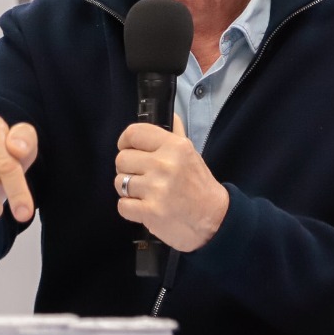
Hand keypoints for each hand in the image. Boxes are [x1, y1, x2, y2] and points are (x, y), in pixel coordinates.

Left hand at [114, 115, 228, 251]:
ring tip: (145, 192)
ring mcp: (156, 189)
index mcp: (174, 146)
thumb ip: (175, 134)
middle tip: (141, 176)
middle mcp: (164, 164)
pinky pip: (122, 205)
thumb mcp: (191, 154)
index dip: (125, 141)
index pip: (134, 133)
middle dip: (127, 169)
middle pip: (121, 159)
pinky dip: (130, 208)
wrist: (214, 219)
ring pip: (119, 182)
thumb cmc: (200, 186)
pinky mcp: (150, 212)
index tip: (127, 148)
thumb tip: (170, 114)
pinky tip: (145, 207)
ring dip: (128, 190)